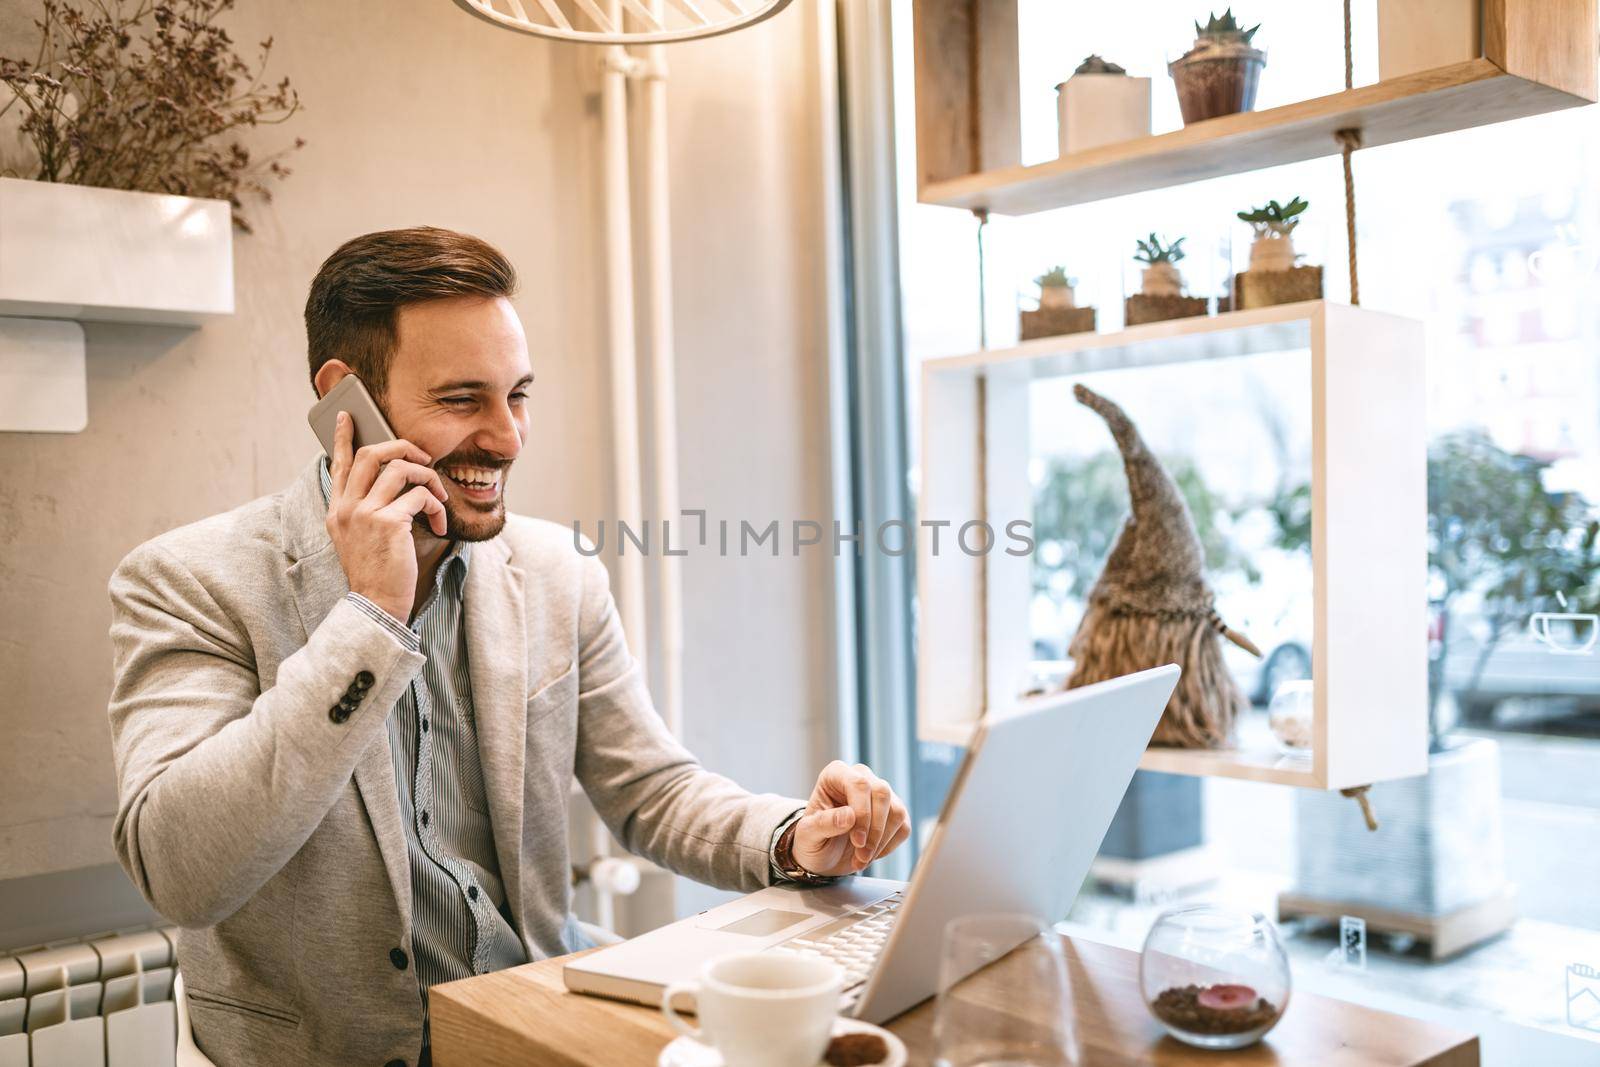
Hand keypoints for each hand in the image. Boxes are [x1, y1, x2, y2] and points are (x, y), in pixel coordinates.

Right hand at [325, 411, 448, 623]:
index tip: (348, 416)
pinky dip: (437, 505)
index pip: (339, 465)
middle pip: (370, 454)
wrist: (376, 606)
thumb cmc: (377, 574)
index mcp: (337, 511)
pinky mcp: (389, 522)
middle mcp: (346, 508)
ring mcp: (365, 514)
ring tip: (438, 495)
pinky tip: (440, 523)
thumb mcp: (361, 539)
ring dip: (428, 477)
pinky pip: (421, 496)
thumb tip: (395, 482)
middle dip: (401, 447)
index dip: (343, 438)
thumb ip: (368, 510)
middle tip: (423, 457)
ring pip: (400, 469)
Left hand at [791, 761, 909, 877]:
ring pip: (897, 811)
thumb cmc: (813, 840)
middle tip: (861, 855)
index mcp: (836, 774)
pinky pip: (903, 827)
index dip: (862, 814)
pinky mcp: (894, 812)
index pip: (859, 784)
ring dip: (881, 842)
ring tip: (861, 859)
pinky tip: (870, 854)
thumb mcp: (807, 835)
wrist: (824, 855)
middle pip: (882, 794)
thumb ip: (823, 823)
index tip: (857, 841)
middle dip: (874, 830)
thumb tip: (849, 816)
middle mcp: (860, 778)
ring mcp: (880, 794)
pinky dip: (888, 846)